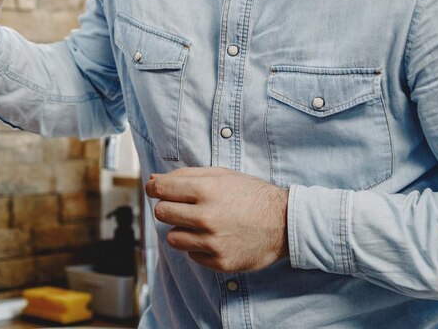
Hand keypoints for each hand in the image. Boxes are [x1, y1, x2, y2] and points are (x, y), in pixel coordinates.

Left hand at [145, 167, 288, 272]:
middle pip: (161, 213)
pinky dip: (198, 247)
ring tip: (201, 224)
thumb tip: (153, 180)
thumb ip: (184, 176)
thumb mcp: (220, 175)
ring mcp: (213, 242)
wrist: (285, 222)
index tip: (157, 190)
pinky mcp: (220, 262)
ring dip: (182, 230)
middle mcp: (206, 217)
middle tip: (185, 207)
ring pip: (173, 237)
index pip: (160, 190)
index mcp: (205, 190)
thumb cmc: (250, 194)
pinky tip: (215, 238)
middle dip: (168, 208)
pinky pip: (192, 255)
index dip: (155, 188)